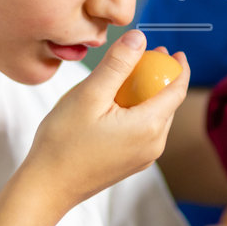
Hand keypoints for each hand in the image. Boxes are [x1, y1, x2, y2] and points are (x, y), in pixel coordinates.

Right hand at [26, 31, 189, 209]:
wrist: (47, 187)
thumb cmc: (64, 141)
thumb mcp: (90, 94)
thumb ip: (118, 64)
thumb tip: (140, 37)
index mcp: (149, 126)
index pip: (177, 91)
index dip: (179, 68)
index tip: (176, 51)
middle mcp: (154, 145)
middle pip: (167, 103)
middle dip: (161, 78)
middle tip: (148, 55)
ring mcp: (143, 157)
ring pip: (154, 117)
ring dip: (147, 95)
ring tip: (128, 77)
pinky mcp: (130, 163)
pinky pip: (143, 130)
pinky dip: (136, 111)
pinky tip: (116, 103)